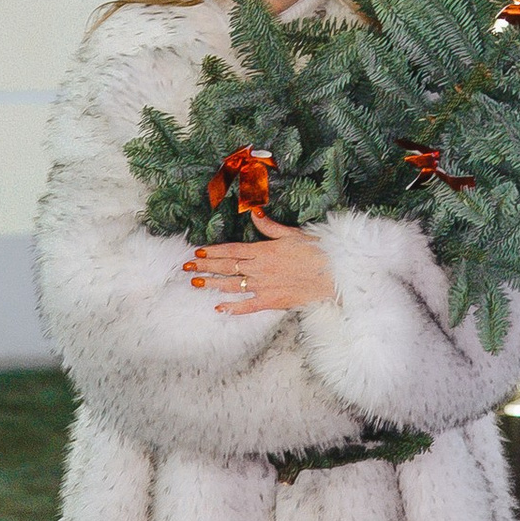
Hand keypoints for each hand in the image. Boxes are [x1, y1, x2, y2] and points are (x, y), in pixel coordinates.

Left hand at [186, 213, 338, 312]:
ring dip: (212, 284)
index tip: (197, 252)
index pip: (231, 250)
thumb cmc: (315, 251)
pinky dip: (233, 307)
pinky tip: (219, 307)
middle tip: (186, 267)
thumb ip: (270, 226)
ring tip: (195, 283)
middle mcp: (259, 267)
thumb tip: (254, 213)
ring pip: (232, 285)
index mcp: (263, 249)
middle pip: (226, 266)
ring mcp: (264, 285)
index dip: (213, 251)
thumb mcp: (292, 234)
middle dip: (205, 266)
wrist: (332, 273)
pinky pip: (248, 305)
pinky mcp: (272, 301)